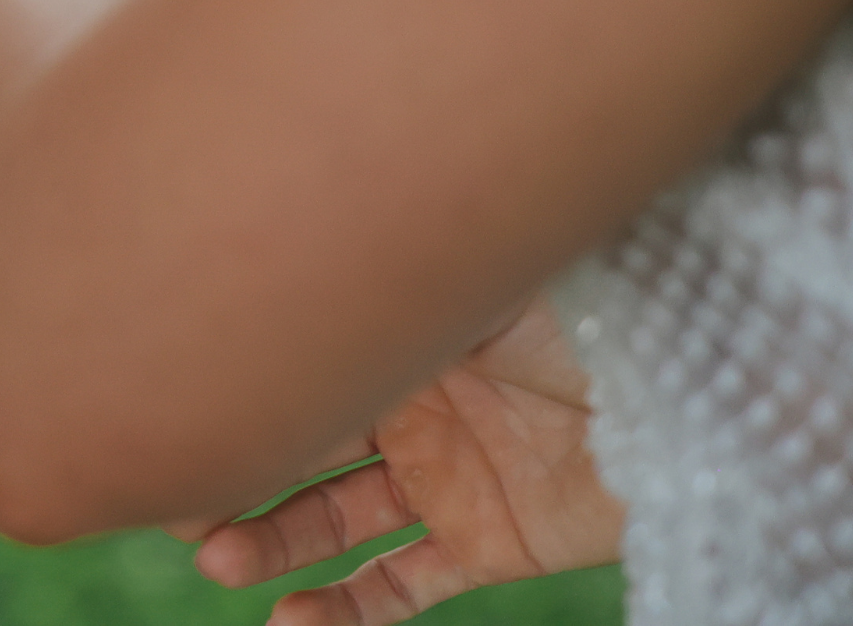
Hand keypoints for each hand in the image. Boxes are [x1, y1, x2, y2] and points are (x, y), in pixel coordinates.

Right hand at [177, 299, 621, 624]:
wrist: (687, 386)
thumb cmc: (571, 311)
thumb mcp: (457, 284)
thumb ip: (368, 291)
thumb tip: (255, 262)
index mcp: (389, 336)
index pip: (289, 376)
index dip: (229, 404)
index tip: (164, 425)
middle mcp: (403, 407)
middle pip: (292, 450)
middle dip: (228, 477)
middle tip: (173, 504)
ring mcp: (440, 479)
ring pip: (328, 522)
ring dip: (271, 545)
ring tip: (223, 562)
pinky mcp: (484, 544)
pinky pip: (399, 587)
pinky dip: (345, 614)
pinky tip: (291, 624)